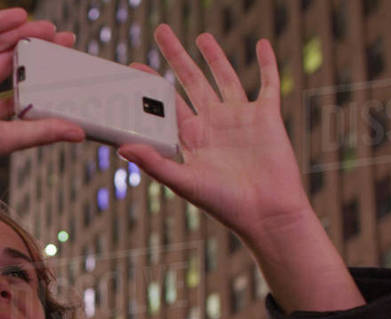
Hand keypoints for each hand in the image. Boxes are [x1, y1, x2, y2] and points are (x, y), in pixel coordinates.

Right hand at [0, 8, 85, 171]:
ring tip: (51, 29)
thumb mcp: (4, 137)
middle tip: (66, 42)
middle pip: (12, 64)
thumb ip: (41, 132)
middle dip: (38, 53)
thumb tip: (79, 133)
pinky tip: (22, 17)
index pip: (19, 92)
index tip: (67, 74)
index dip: (43, 82)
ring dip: (24, 35)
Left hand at [118, 26, 310, 246]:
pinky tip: (261, 45)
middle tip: (161, 31)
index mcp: (192, 138)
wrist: (267, 214)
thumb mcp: (185, 183)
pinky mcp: (267, 117)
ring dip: (214, 56)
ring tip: (201, 36)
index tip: (133, 65)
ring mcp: (240, 118)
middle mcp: (213, 124)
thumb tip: (122, 148)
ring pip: (225, 78)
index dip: (150, 85)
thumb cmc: (225, 206)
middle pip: (191, 82)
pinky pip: (268, 84)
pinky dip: (267, 64)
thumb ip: (155, 163)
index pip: (166, 104)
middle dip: (176, 56)